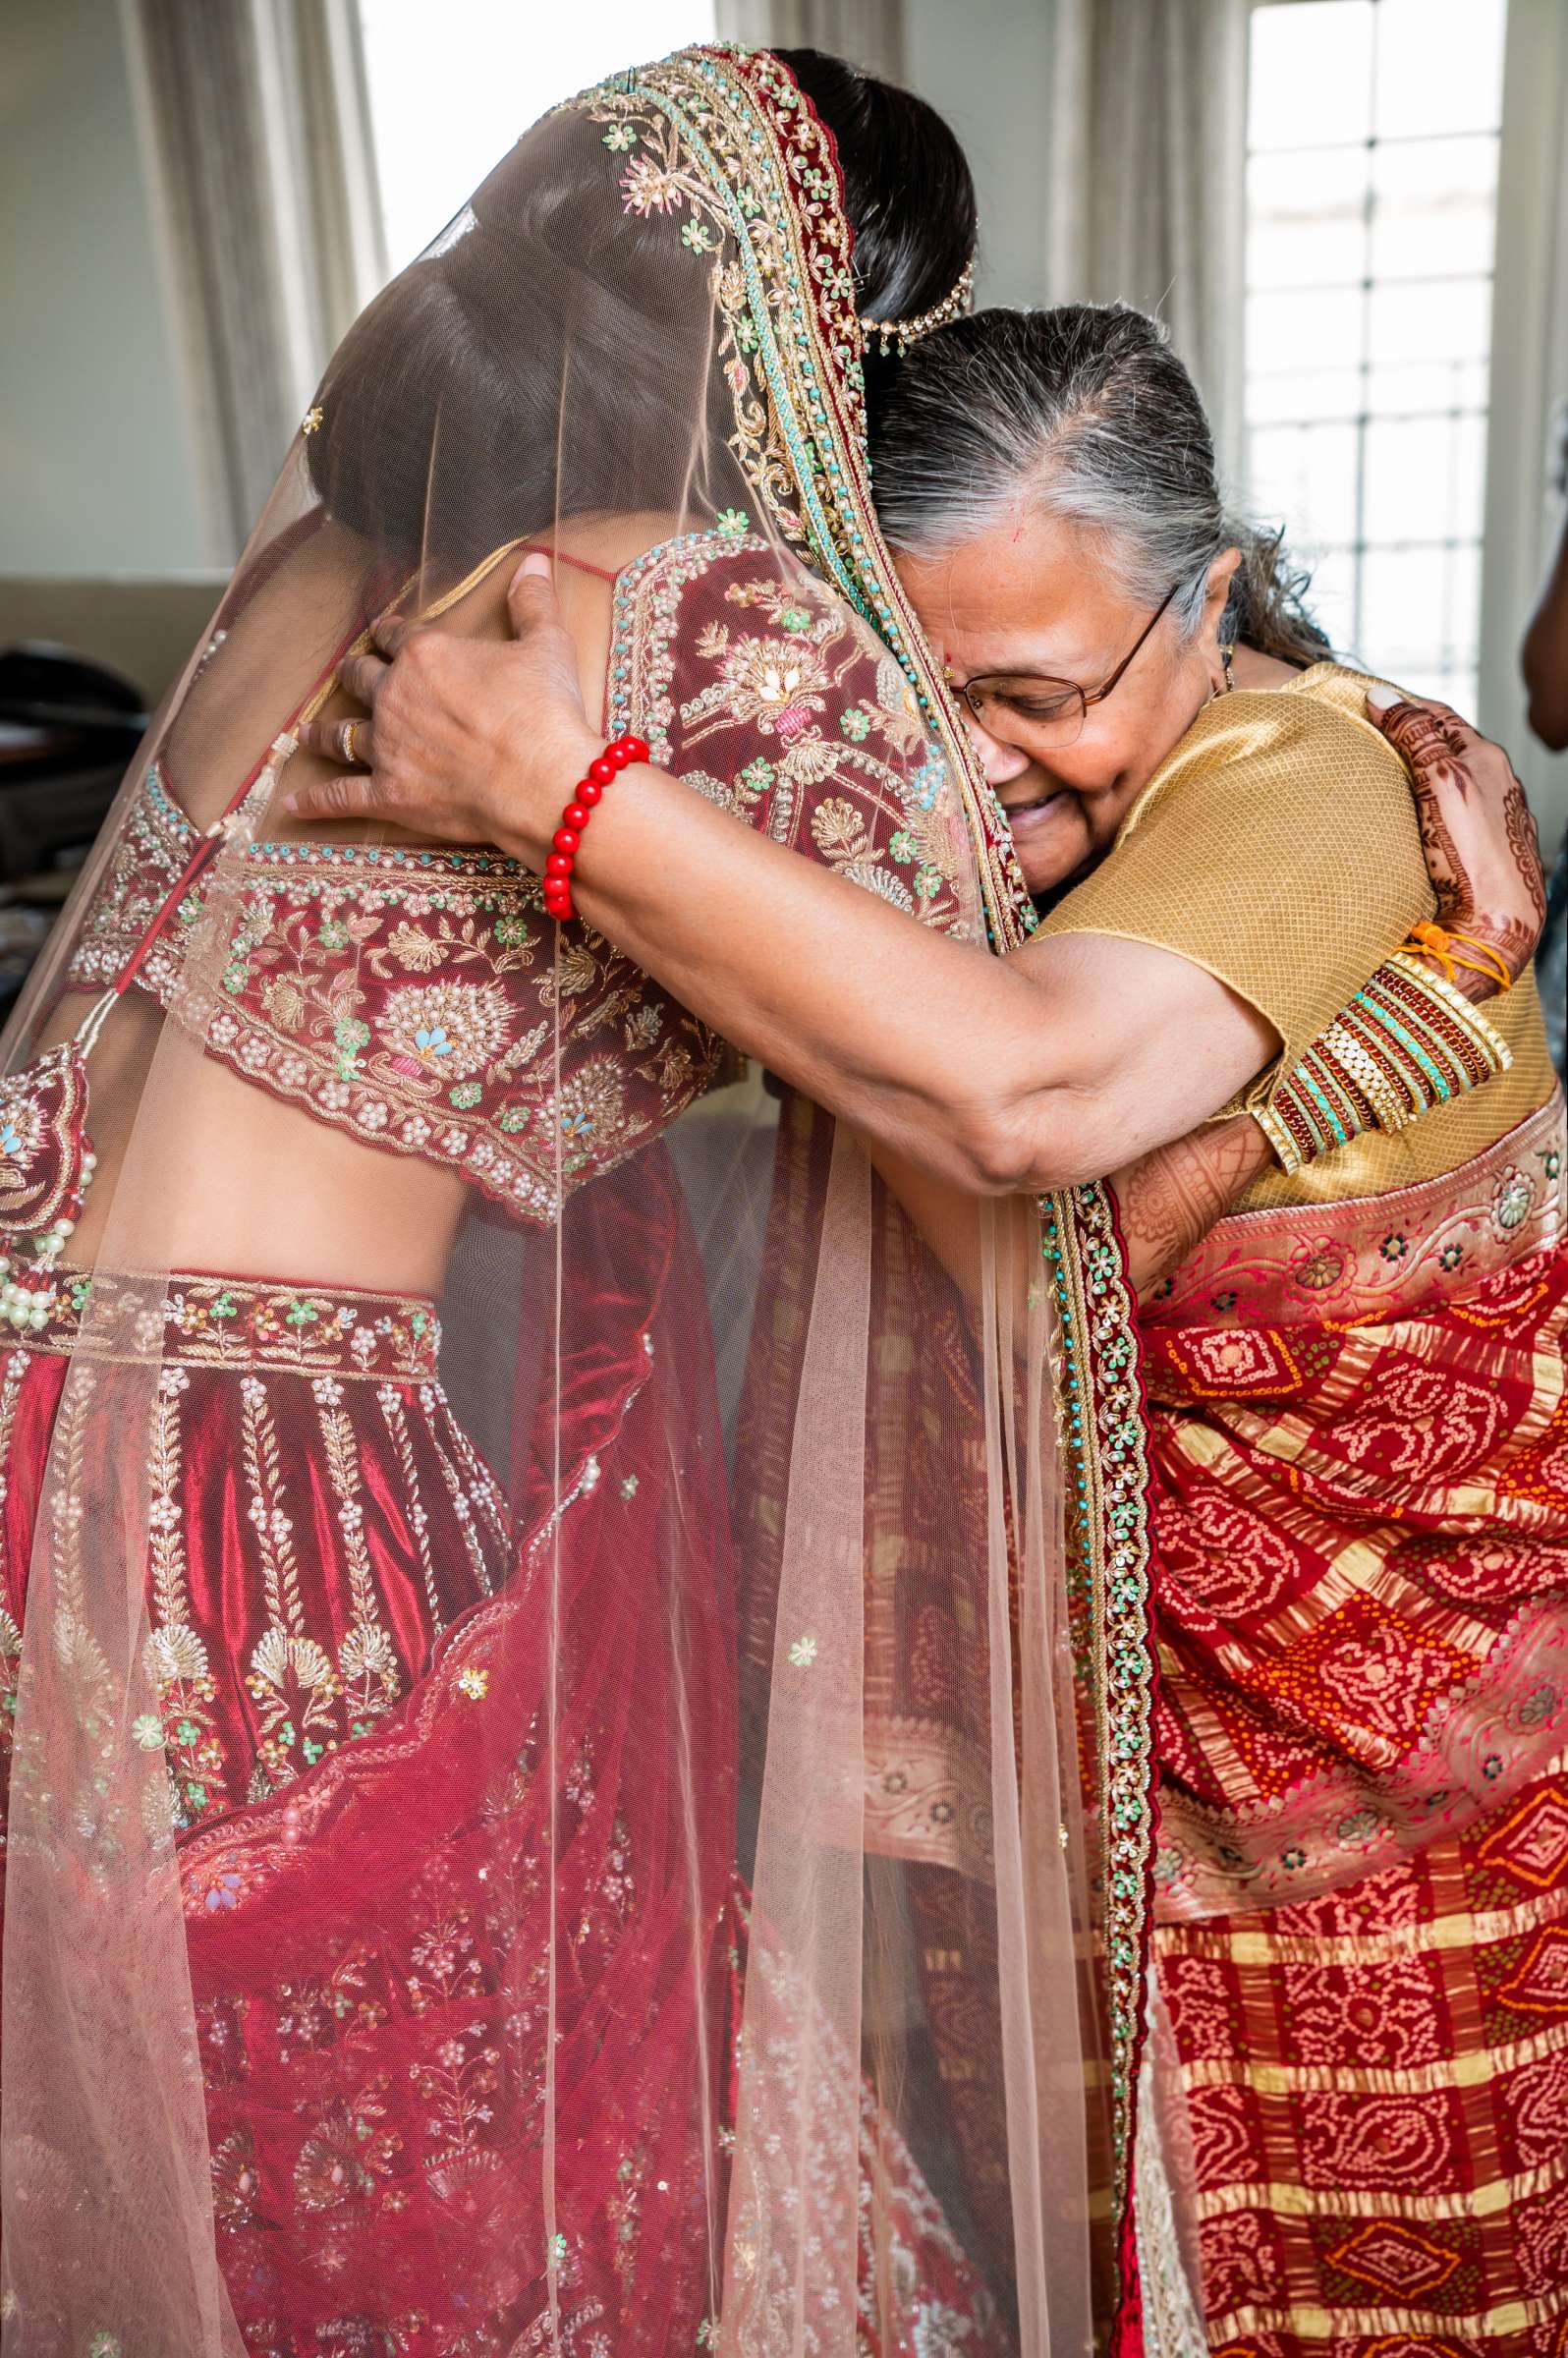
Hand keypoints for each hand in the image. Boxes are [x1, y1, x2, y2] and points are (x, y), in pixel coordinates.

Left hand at [287, 554, 597, 861]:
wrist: (542, 781)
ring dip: (322, 734)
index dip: (388, 632)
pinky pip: (340, 797)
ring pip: (340, 735)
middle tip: (349, 677)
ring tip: (308, 735)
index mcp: (426, 654)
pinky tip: (290, 803)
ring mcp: (386, 747)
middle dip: (353, 675)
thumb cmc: (545, 712)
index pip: (396, 634)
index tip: (383, 633)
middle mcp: (395, 696)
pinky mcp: (389, 795)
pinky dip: (314, 802)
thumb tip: (532, 560)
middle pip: (360, 679)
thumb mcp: (547, 645)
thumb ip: (532, 602)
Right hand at [1366, 684, 1545, 999]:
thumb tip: (1383, 695)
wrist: (1496, 921)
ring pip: (1453, 782)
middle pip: (1447, 747)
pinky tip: (1414, 821)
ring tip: (1385, 777)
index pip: (1438, 715)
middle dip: (1411, 739)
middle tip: (1368, 737)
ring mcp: (1495, 816)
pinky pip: (1455, 815)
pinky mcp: (1488, 848)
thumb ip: (1414, 735)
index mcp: (1486, 758)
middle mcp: (1497, 782)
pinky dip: (1431, 808)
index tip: (1368, 702)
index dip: (1403, 706)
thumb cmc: (1471, 853)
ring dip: (1421, 775)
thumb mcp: (1438, 780)